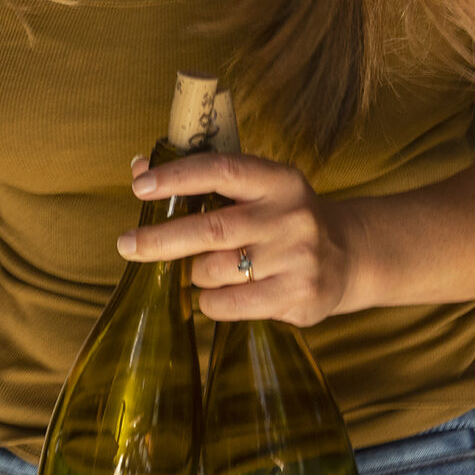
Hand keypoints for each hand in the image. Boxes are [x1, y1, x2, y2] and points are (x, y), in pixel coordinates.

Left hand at [115, 150, 352, 326]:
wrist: (348, 255)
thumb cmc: (283, 217)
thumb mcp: (255, 189)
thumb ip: (202, 180)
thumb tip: (139, 169)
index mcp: (278, 180)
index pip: (221, 171)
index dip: (177, 177)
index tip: (140, 185)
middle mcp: (291, 217)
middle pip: (211, 229)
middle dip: (161, 239)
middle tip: (126, 245)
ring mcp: (298, 259)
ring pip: (215, 271)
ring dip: (194, 273)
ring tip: (201, 269)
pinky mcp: (299, 297)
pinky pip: (229, 305)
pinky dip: (209, 301)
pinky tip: (217, 293)